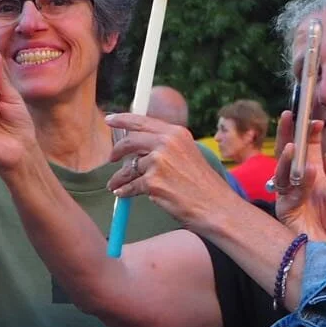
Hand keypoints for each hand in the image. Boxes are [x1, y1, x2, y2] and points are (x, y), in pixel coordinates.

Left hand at [105, 114, 228, 229]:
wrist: (215, 206)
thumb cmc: (202, 184)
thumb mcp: (187, 153)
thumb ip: (165, 146)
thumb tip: (136, 146)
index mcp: (176, 133)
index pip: (142, 121)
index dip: (122, 120)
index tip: (110, 119)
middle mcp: (167, 143)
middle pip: (130, 141)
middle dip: (117, 151)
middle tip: (111, 158)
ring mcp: (159, 162)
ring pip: (129, 168)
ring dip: (120, 177)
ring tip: (116, 184)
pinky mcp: (153, 182)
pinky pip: (130, 186)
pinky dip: (124, 191)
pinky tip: (122, 194)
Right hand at [270, 110, 325, 249]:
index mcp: (316, 174)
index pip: (308, 147)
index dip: (309, 132)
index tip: (316, 119)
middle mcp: (300, 181)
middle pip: (289, 152)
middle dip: (288, 133)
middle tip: (290, 115)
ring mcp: (290, 194)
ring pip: (282, 169)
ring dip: (287, 155)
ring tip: (293, 144)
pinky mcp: (285, 209)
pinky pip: (289, 191)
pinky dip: (299, 180)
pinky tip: (308, 170)